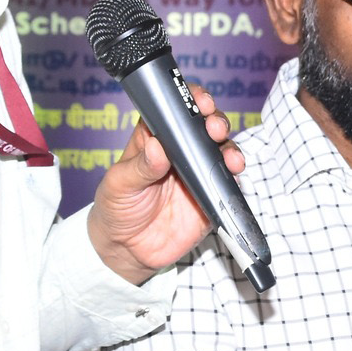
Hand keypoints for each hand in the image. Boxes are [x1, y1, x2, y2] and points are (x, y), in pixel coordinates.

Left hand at [88, 83, 244, 284]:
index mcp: (154, 138)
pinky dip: (235, 174)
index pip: (174, 110)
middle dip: (214, 119)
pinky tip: (234, 171)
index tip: (198, 100)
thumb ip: (139, 167)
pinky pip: (228, 182)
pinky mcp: (210, 196)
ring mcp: (197, 172)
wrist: (128, 251)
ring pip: (221, 150)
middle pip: (203, 125)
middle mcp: (180, 151)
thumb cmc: (116, 209)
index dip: (189, 99)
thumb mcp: (119, 185)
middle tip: (213, 125)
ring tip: (227, 152)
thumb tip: (156, 146)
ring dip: (229, 146)